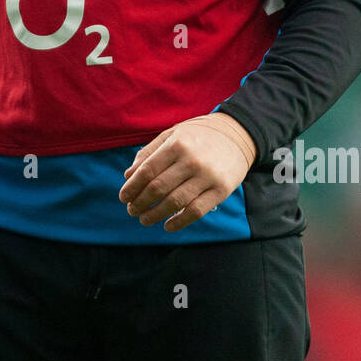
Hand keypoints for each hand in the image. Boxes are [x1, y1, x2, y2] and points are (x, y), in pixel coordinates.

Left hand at [118, 113, 257, 232]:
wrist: (237, 135)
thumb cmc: (198, 135)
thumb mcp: (172, 134)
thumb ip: (149, 153)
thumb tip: (128, 176)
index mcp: (176, 144)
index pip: (147, 171)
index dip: (132, 187)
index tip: (123, 197)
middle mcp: (191, 160)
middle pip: (158, 188)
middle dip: (140, 203)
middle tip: (132, 210)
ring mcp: (207, 176)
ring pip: (175, 202)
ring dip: (155, 215)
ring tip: (144, 219)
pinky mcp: (221, 190)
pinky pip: (196, 211)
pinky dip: (179, 222)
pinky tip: (168, 226)